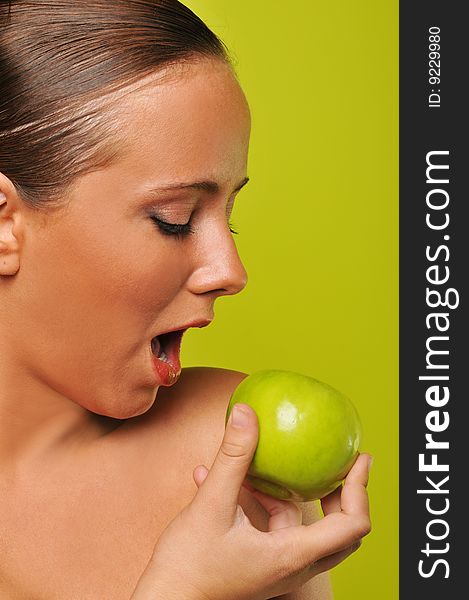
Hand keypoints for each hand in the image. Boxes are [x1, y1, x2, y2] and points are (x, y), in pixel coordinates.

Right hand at [130, 403, 371, 599]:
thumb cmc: (188, 567)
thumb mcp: (211, 504)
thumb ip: (233, 457)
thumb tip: (246, 413)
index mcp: (292, 555)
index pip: (352, 525)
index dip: (361, 488)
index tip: (358, 457)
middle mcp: (292, 566)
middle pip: (341, 532)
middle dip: (344, 495)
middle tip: (339, 463)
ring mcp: (276, 568)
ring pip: (307, 530)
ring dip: (300, 496)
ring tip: (281, 464)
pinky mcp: (259, 565)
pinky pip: (276, 530)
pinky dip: (267, 504)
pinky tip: (235, 480)